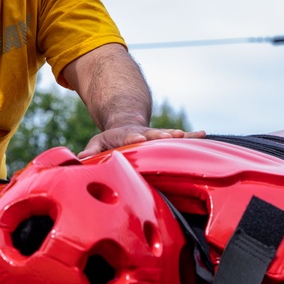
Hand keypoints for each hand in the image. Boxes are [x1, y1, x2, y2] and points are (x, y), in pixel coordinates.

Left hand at [77, 125, 205, 158]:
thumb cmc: (110, 140)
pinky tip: (203, 134)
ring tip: (189, 135)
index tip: (138, 139)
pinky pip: (180, 137)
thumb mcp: (97, 143)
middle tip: (171, 136)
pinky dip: (191, 136)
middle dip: (161, 136)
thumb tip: (80, 159)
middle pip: (152, 135)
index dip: (133, 138)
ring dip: (178, 136)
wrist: (126, 123)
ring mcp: (155, 135)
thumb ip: (90, 151)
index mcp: (125, 135)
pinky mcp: (165, 137)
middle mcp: (142, 133)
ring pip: (167, 135)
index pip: (128, 137)